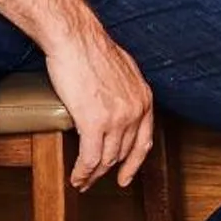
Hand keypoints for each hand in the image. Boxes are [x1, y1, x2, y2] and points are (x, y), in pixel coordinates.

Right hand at [42, 22, 154, 191]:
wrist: (76, 39)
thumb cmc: (91, 49)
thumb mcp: (122, 70)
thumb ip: (125, 91)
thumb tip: (120, 102)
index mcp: (144, 98)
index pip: (144, 141)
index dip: (134, 163)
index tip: (125, 176)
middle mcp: (135, 110)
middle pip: (122, 152)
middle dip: (108, 171)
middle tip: (94, 181)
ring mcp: (116, 118)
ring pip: (105, 159)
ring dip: (93, 175)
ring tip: (82, 181)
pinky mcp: (94, 122)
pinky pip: (89, 158)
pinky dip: (82, 172)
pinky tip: (76, 177)